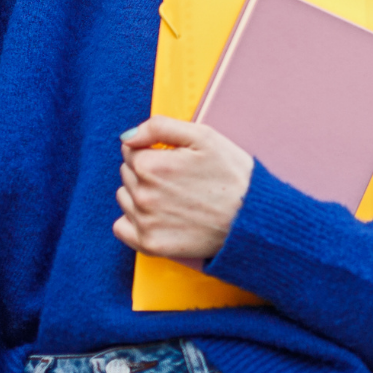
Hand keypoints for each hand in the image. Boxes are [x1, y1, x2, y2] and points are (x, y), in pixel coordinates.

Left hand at [113, 116, 254, 260]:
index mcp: (151, 165)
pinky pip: (121, 228)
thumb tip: (127, 136)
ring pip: (125, 197)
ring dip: (140, 193)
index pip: (130, 150)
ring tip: (173, 197)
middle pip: (127, 173)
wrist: (251, 218)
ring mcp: (145, 222)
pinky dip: (133, 221)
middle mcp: (143, 195)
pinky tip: (158, 216)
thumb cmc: (232, 174)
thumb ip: (159, 127)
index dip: (153, 150)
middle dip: (146, 171)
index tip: (175, 159)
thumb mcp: (204, 136)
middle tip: (179, 178)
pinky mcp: (150, 244)